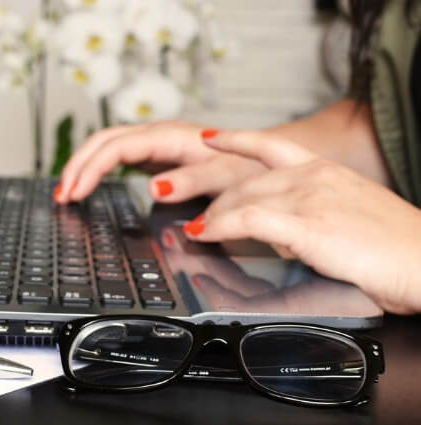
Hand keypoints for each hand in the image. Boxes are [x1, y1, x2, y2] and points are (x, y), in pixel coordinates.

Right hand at [54, 121, 265, 202]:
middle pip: (103, 141)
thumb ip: (192, 180)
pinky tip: (89, 184)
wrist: (263, 157)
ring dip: (83, 166)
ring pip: (106, 145)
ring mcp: (156, 143)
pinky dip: (98, 169)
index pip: (116, 148)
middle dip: (77, 166)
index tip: (75, 194)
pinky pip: (117, 156)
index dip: (91, 170)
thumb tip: (154, 187)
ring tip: (67, 191)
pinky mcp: (157, 154)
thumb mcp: (225, 177)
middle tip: (61, 196)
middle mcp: (159, 135)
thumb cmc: (247, 167)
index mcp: (170, 137)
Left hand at [182, 131, 420, 313]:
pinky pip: (248, 220)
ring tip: (197, 230)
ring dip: (213, 217)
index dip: (235, 139)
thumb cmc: (396, 246)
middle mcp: (314, 176)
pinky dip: (220, 227)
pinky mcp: (306, 225)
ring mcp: (309, 198)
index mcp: (325, 170)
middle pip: (246, 181)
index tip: (211, 138)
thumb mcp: (350, 214)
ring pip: (242, 198)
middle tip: (201, 217)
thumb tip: (284, 228)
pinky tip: (206, 234)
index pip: (270, 145)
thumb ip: (314, 212)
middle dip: (218, 201)